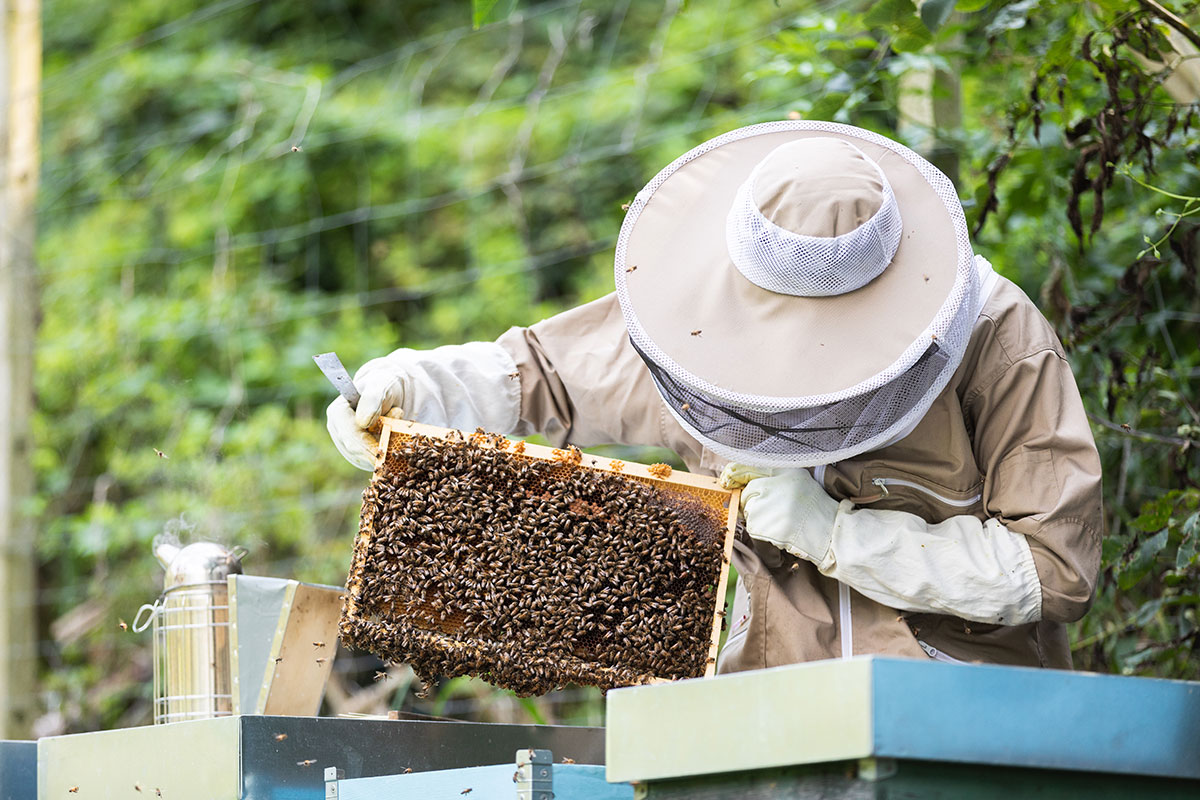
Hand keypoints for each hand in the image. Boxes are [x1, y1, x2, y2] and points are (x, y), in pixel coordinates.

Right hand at [325, 368, 408, 470]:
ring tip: (397, 430)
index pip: (349, 435)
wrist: (390, 394)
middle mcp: (338, 429)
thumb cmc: (383, 386)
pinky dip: (384, 454)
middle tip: (396, 451)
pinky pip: (370, 460)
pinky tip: (394, 440)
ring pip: (363, 458)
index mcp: (337, 412)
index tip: (382, 453)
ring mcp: (346, 441)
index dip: (365, 446)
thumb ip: (372, 399)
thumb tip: (363, 422)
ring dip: (383, 451)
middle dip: (376, 450)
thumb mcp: (381, 385)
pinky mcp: (357, 451)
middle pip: (355, 450)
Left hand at [720, 463, 841, 563]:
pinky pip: (753, 529)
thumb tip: (741, 480)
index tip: (727, 480)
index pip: (748, 466)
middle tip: (777, 516)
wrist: (831, 536)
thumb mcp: (799, 483)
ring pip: (749, 512)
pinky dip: (762, 536)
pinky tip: (780, 537)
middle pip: (748, 493)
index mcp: (786, 470)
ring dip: (759, 522)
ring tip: (783, 526)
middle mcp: (776, 483)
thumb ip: (774, 479)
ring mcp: (768, 503)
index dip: (734, 473)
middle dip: (754, 506)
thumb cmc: (817, 512)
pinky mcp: (763, 523)